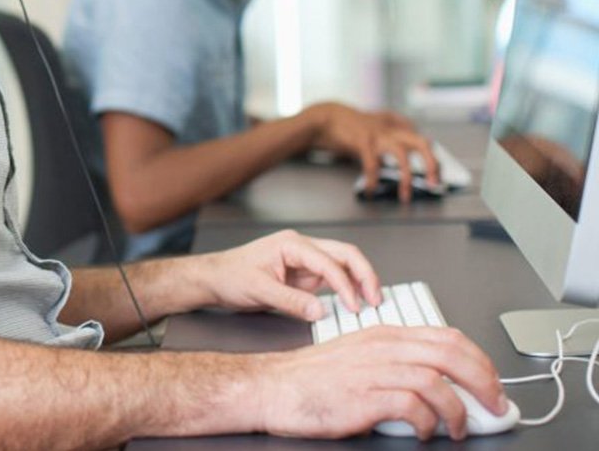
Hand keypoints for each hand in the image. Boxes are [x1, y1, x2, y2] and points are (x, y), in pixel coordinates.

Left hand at [198, 229, 380, 320]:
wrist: (214, 278)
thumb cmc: (230, 276)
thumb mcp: (258, 290)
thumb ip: (290, 300)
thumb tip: (320, 311)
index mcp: (291, 244)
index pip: (329, 262)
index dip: (345, 285)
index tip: (354, 307)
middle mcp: (301, 248)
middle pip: (345, 254)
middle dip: (365, 275)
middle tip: (376, 299)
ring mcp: (304, 260)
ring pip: (342, 264)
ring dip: (359, 281)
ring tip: (371, 303)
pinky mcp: (303, 274)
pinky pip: (332, 278)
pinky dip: (346, 288)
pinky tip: (353, 303)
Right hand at [252, 325, 507, 440]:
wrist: (272, 387)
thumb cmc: (312, 378)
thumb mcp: (358, 358)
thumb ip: (396, 364)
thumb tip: (438, 385)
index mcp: (384, 334)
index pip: (447, 336)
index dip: (479, 359)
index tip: (491, 382)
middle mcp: (382, 347)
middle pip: (451, 354)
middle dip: (484, 382)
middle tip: (494, 405)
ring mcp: (373, 369)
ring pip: (436, 380)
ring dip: (458, 410)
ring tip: (458, 429)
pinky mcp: (363, 395)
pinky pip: (413, 406)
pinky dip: (428, 422)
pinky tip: (424, 432)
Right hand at [306, 102, 436, 200]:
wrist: (326, 117)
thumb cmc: (350, 124)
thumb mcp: (376, 122)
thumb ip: (391, 128)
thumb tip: (407, 139)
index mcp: (395, 126)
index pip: (422, 140)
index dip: (433, 158)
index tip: (437, 175)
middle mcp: (390, 129)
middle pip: (421, 142)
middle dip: (431, 164)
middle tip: (434, 183)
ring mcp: (377, 134)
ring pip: (401, 154)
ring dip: (406, 176)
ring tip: (405, 195)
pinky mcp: (362, 140)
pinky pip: (372, 163)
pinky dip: (373, 179)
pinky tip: (371, 190)